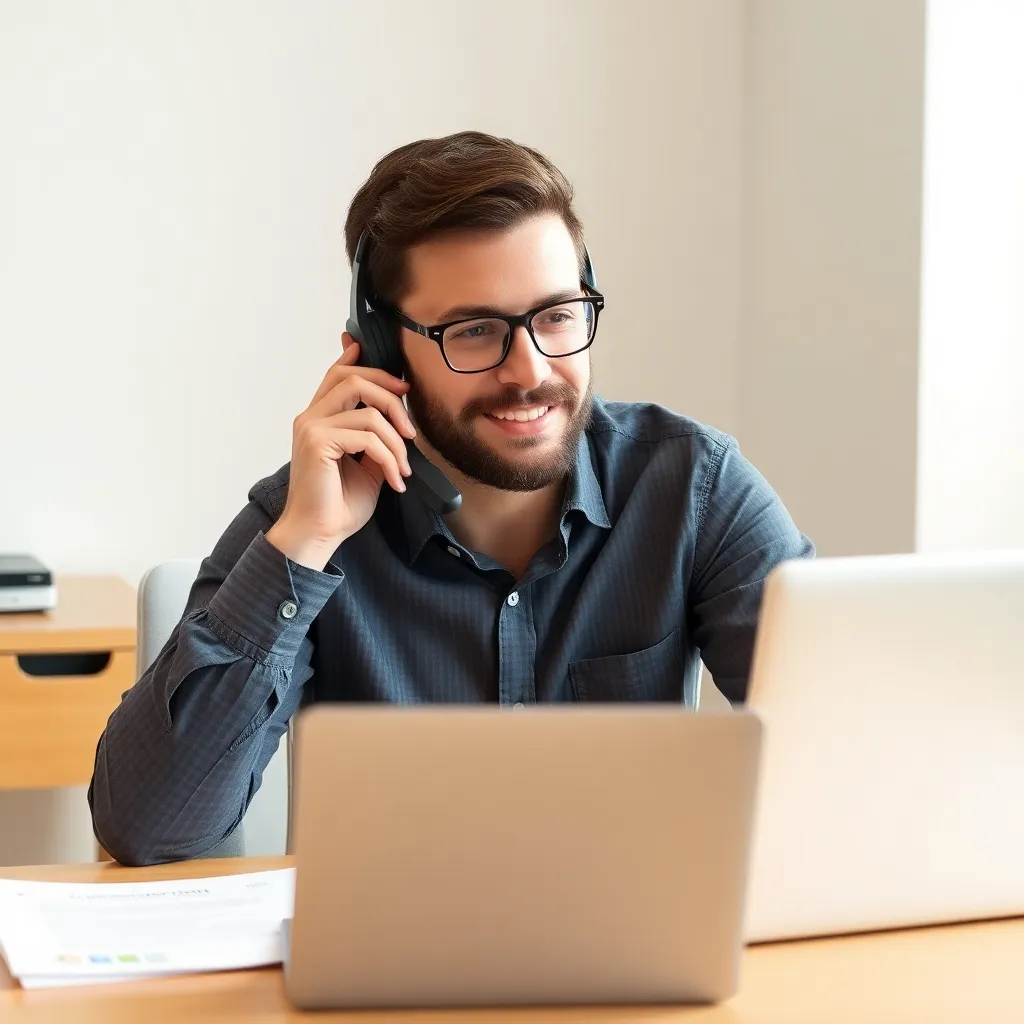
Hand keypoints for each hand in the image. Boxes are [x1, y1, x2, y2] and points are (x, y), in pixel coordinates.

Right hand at [266, 341, 415, 569]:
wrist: (319, 534)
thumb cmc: (339, 504)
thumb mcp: (367, 464)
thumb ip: (376, 438)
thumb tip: (399, 421)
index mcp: (318, 419)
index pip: (336, 376)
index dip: (356, 358)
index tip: (380, 358)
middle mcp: (310, 418)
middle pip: (353, 380)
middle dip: (390, 395)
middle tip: (410, 426)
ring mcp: (311, 428)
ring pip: (368, 409)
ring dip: (397, 440)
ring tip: (404, 467)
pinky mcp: (318, 443)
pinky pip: (368, 437)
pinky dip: (390, 458)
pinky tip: (396, 481)